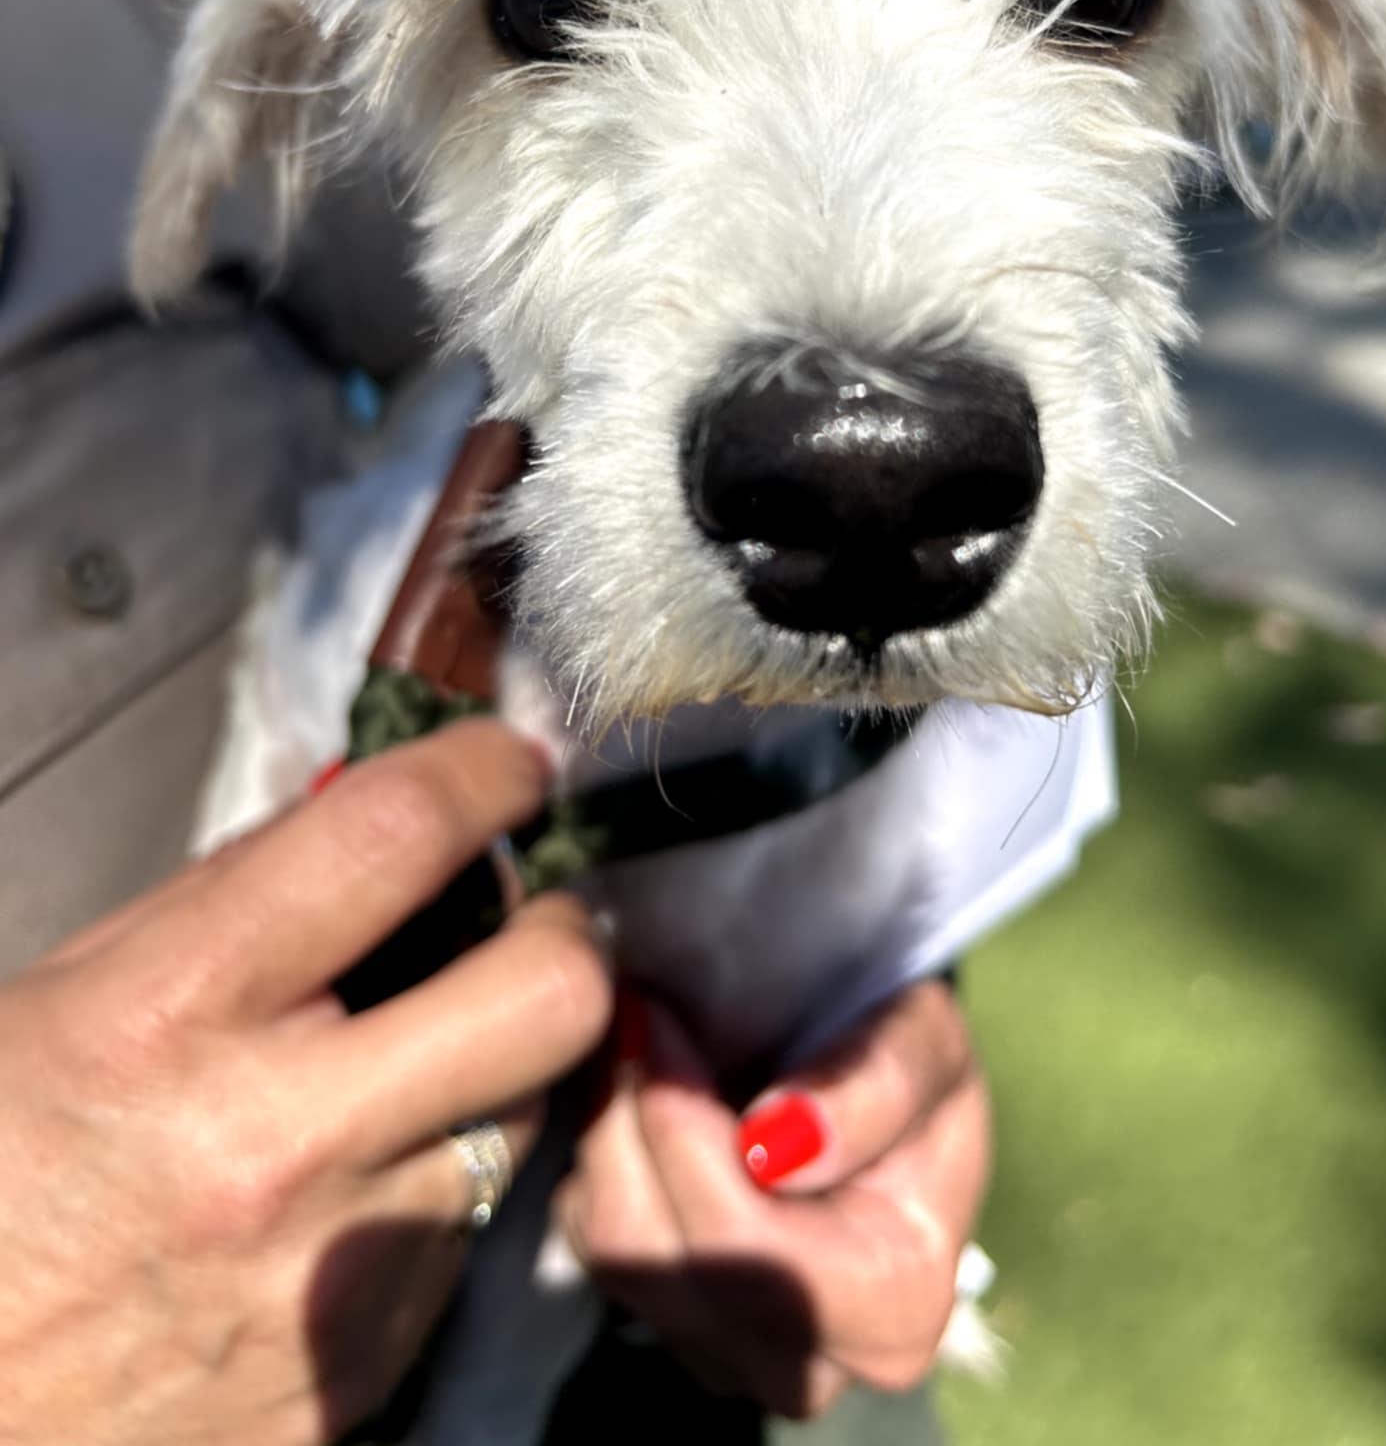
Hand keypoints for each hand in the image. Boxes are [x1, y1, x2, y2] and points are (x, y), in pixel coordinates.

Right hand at [0, 721, 612, 1445]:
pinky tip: (339, 1204)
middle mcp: (274, 1144)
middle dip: (562, 932)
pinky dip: (423, 1202)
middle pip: (547, 994)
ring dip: (486, 1077)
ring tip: (395, 1084)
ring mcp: (332, 1278)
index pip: (395, 838)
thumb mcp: (63, 995)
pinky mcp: (358, 1380)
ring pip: (521, 1120)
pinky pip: (458, 1247)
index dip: (483, 774)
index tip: (511, 765)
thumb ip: (230, 896)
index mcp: (172, 1014)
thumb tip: (375, 818)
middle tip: (528, 923)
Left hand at [559, 979, 989, 1417]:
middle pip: (661, 1262)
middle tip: (632, 1013)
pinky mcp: (674, 1330)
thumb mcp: (922, 1039)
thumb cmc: (907, 1059)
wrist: (878, 1086)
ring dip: (611, 1134)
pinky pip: (598, 1251)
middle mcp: (812, 1365)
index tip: (657, 1018)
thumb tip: (777, 1147)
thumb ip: (874, 1085)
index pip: (746, 1250)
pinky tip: (638, 1102)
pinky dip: (600, 1165)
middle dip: (633, 1123)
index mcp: (896, 1305)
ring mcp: (734, 1359)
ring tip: (636, 1042)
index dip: (684, 1132)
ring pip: (617, 1257)